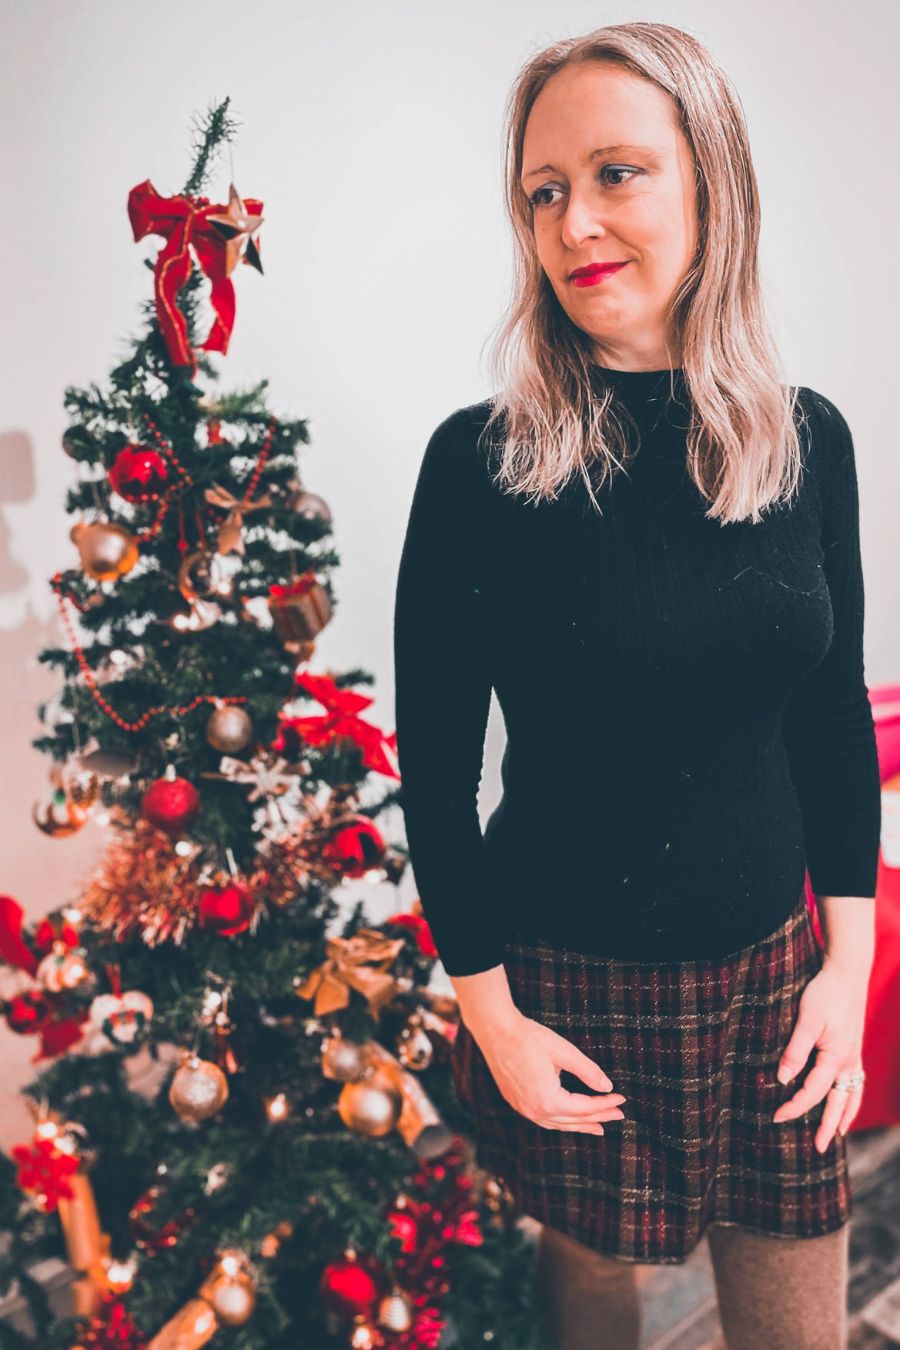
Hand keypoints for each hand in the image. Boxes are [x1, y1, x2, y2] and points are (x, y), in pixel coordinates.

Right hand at [478, 1012, 626, 1133]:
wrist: (495, 1031)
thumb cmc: (530, 1038)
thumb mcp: (564, 1052)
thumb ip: (588, 1071)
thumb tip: (607, 1087)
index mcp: (548, 1100)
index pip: (585, 1108)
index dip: (606, 1104)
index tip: (622, 1100)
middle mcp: (535, 1111)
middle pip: (573, 1120)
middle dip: (598, 1118)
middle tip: (618, 1115)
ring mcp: (522, 1108)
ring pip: (557, 1124)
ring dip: (579, 1125)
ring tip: (597, 1126)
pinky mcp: (515, 1101)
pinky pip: (543, 1119)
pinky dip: (560, 1120)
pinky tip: (566, 1117)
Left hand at [772, 960, 868, 1149]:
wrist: (847, 972)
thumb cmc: (824, 993)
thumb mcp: (806, 1020)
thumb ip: (795, 1050)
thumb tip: (783, 1079)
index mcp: (835, 1057)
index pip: (812, 1092)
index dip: (794, 1107)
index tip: (776, 1117)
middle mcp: (848, 1061)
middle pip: (837, 1102)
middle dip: (826, 1126)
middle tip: (818, 1149)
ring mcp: (854, 1055)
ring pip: (852, 1093)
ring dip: (844, 1114)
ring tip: (838, 1133)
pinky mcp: (854, 1047)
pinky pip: (856, 1080)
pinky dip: (852, 1095)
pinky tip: (847, 1098)